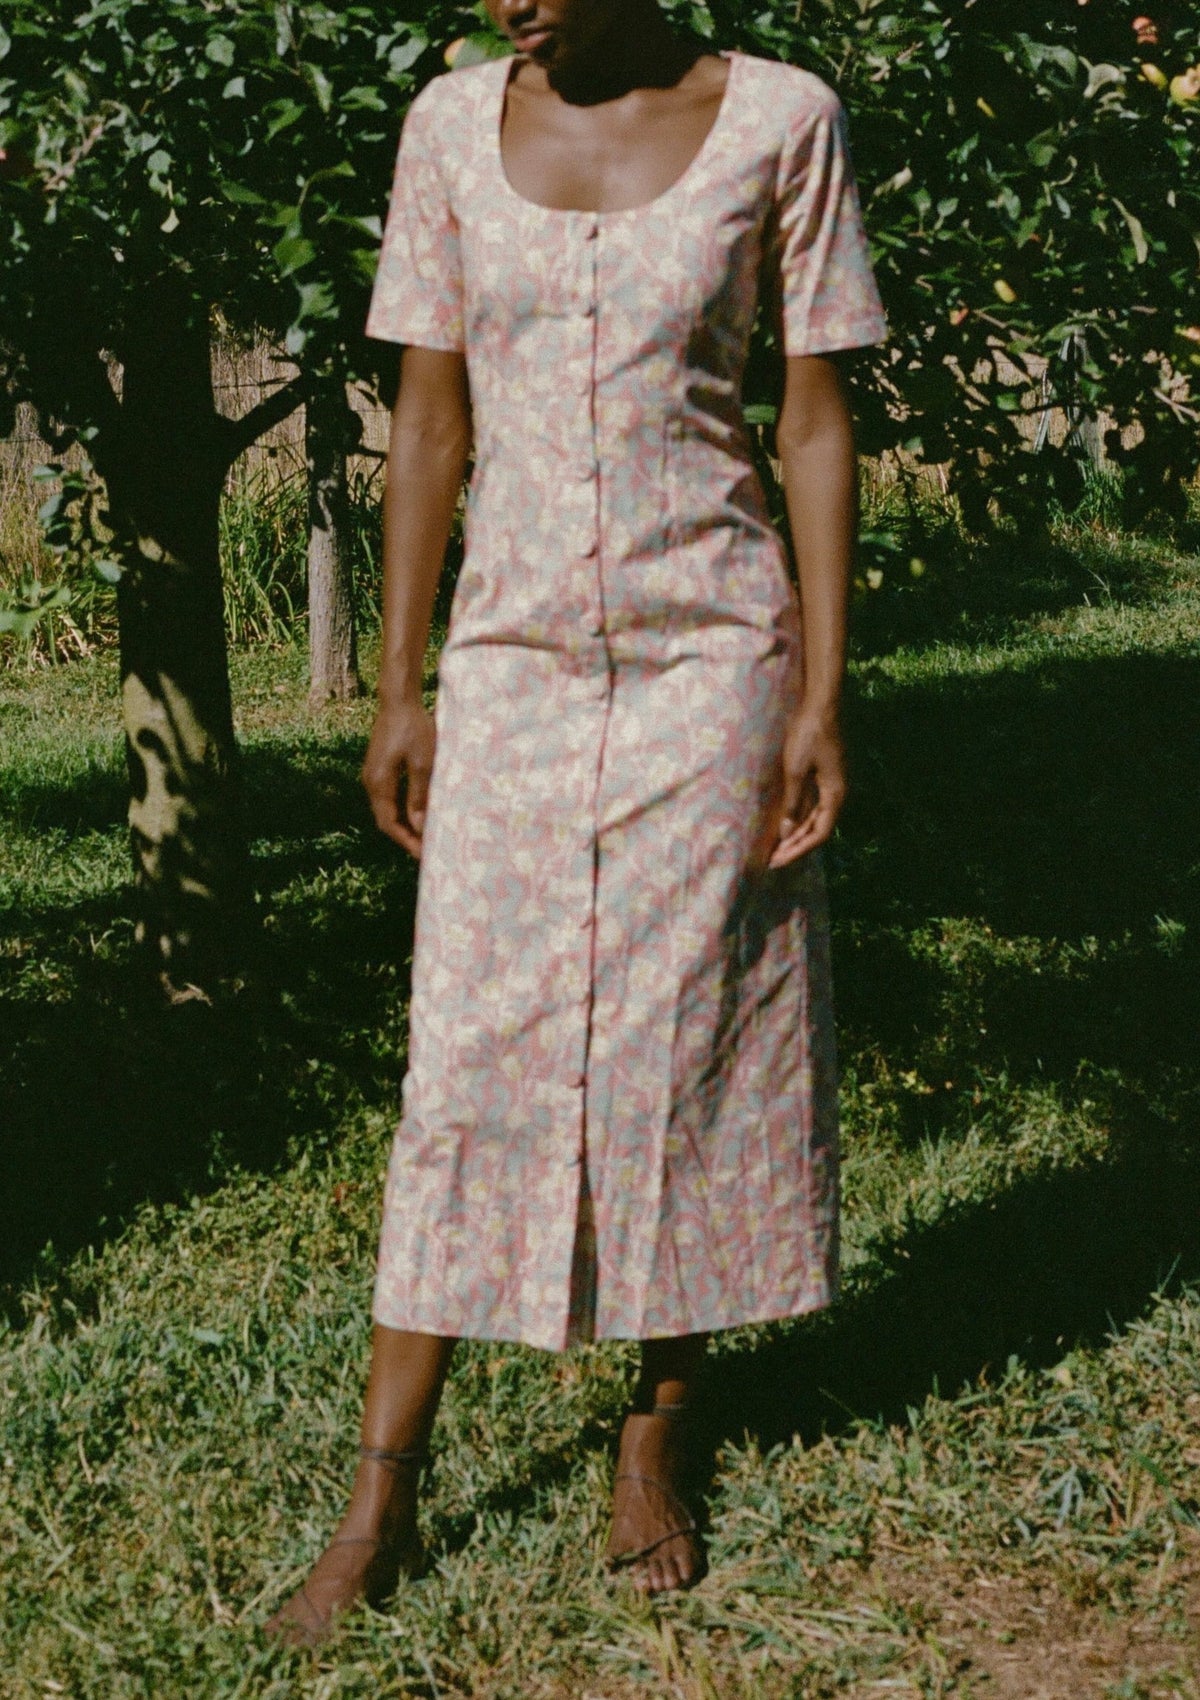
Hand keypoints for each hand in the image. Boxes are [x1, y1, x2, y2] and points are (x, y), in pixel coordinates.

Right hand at [361, 697, 435, 857]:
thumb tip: (419, 827)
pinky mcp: (378, 768)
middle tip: (426, 852)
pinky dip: (401, 811)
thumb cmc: (413, 729)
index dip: (406, 842)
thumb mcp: (423, 764)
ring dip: (403, 825)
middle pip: (385, 820)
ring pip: (386, 810)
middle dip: (404, 838)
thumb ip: (419, 797)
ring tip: (423, 837)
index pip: (389, 824)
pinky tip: (416, 814)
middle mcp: (370, 782)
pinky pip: (387, 798)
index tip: (423, 855)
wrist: (398, 701)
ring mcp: (372, 775)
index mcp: (379, 783)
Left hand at [768, 707, 846, 869]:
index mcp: (835, 794)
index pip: (820, 834)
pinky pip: (812, 804)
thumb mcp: (796, 771)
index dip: (798, 850)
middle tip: (772, 860)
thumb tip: (786, 833)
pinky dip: (798, 817)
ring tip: (775, 848)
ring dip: (796, 834)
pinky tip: (784, 824)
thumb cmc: (808, 735)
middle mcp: (837, 793)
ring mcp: (831, 784)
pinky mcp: (823, 776)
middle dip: (795, 846)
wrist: (820, 704)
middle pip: (818, 829)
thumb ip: (793, 803)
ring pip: (815, 818)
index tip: (778, 861)